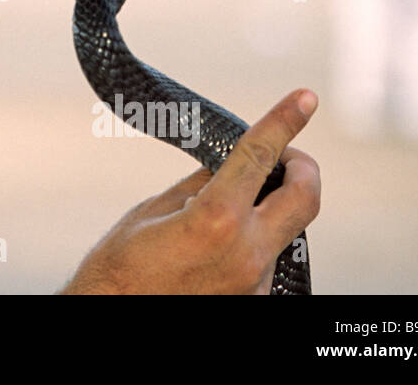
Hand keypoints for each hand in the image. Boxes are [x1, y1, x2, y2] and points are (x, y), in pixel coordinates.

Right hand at [59, 89, 320, 293]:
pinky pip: (266, 259)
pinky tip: (214, 250)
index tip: (305, 98)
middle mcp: (247, 254)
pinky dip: (250, 242)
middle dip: (303, 168)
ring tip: (223, 213)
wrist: (112, 319)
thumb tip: (231, 164)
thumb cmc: (119, 267)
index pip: (259, 156)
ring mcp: (257, 284)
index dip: (285, 121)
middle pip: (305, 198)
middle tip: (286, 156)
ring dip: (268, 210)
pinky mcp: (256, 301)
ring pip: (284, 230)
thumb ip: (201, 185)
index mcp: (216, 220)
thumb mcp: (153, 211)